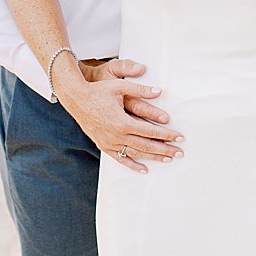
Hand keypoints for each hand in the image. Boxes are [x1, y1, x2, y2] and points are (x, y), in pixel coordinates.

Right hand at [56, 58, 180, 173]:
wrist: (76, 98)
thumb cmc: (98, 90)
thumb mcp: (119, 86)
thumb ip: (140, 89)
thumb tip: (159, 92)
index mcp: (121, 121)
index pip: (150, 131)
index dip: (166, 135)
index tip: (179, 137)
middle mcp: (116, 135)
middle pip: (145, 145)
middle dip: (165, 149)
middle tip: (180, 152)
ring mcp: (109, 142)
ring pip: (135, 153)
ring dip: (152, 157)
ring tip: (168, 159)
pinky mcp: (103, 145)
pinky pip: (120, 158)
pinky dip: (132, 165)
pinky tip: (144, 169)